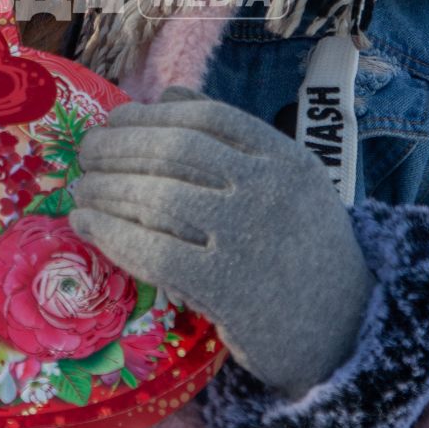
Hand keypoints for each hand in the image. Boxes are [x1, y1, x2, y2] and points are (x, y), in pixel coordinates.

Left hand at [68, 84, 376, 399]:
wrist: (347, 332)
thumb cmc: (305, 253)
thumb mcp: (288, 185)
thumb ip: (233, 140)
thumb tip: (167, 96)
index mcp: (287, 159)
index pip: (206, 118)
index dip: (151, 116)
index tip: (115, 120)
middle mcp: (270, 191)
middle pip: (175, 152)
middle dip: (118, 148)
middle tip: (85, 154)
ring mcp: (249, 238)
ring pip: (158, 198)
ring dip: (106, 191)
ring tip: (80, 191)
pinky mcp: (227, 289)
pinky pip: (154, 252)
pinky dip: (111, 235)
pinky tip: (87, 226)